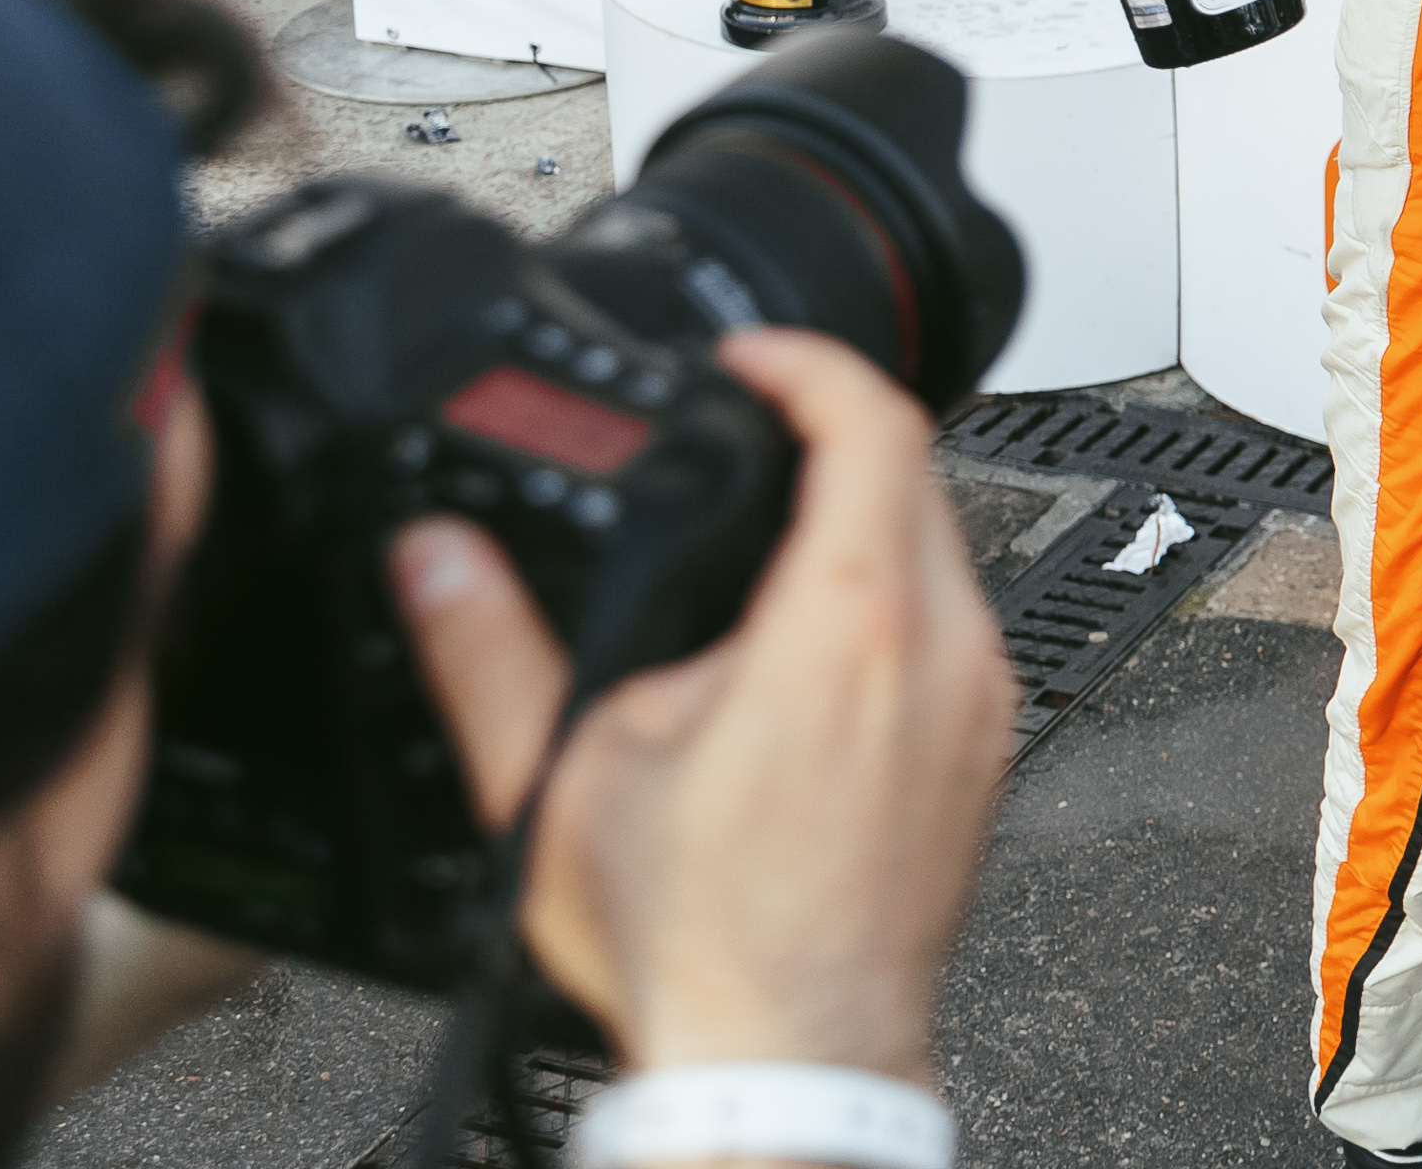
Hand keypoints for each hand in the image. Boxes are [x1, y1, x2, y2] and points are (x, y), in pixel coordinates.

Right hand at [387, 330, 1017, 1083]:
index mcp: (846, 624)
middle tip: (754, 429)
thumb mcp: (559, 780)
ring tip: (774, 532)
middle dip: (834, 432)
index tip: (751, 359)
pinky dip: (896, 596)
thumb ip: (490, 651)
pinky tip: (821, 638)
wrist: (788, 1062)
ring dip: (872, 518)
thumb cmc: (697, 946)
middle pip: (917, 472)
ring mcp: (981, 703)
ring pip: (948, 549)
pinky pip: (958, 626)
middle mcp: (941, 649)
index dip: (805, 363)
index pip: (868, 422)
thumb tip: (434, 562)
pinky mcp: (987, 751)